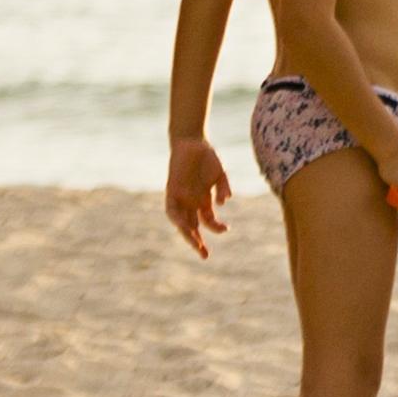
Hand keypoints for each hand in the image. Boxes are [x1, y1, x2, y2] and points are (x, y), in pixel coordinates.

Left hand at [164, 137, 231, 258]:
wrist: (191, 140)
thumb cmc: (206, 157)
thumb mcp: (219, 174)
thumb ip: (223, 188)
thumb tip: (225, 201)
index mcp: (203, 199)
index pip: (207, 221)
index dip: (214, 230)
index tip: (226, 231)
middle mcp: (191, 202)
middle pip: (193, 227)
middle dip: (198, 242)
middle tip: (205, 256)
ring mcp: (181, 197)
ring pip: (182, 222)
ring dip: (187, 233)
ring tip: (195, 242)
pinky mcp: (171, 191)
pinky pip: (171, 209)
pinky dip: (178, 218)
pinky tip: (186, 224)